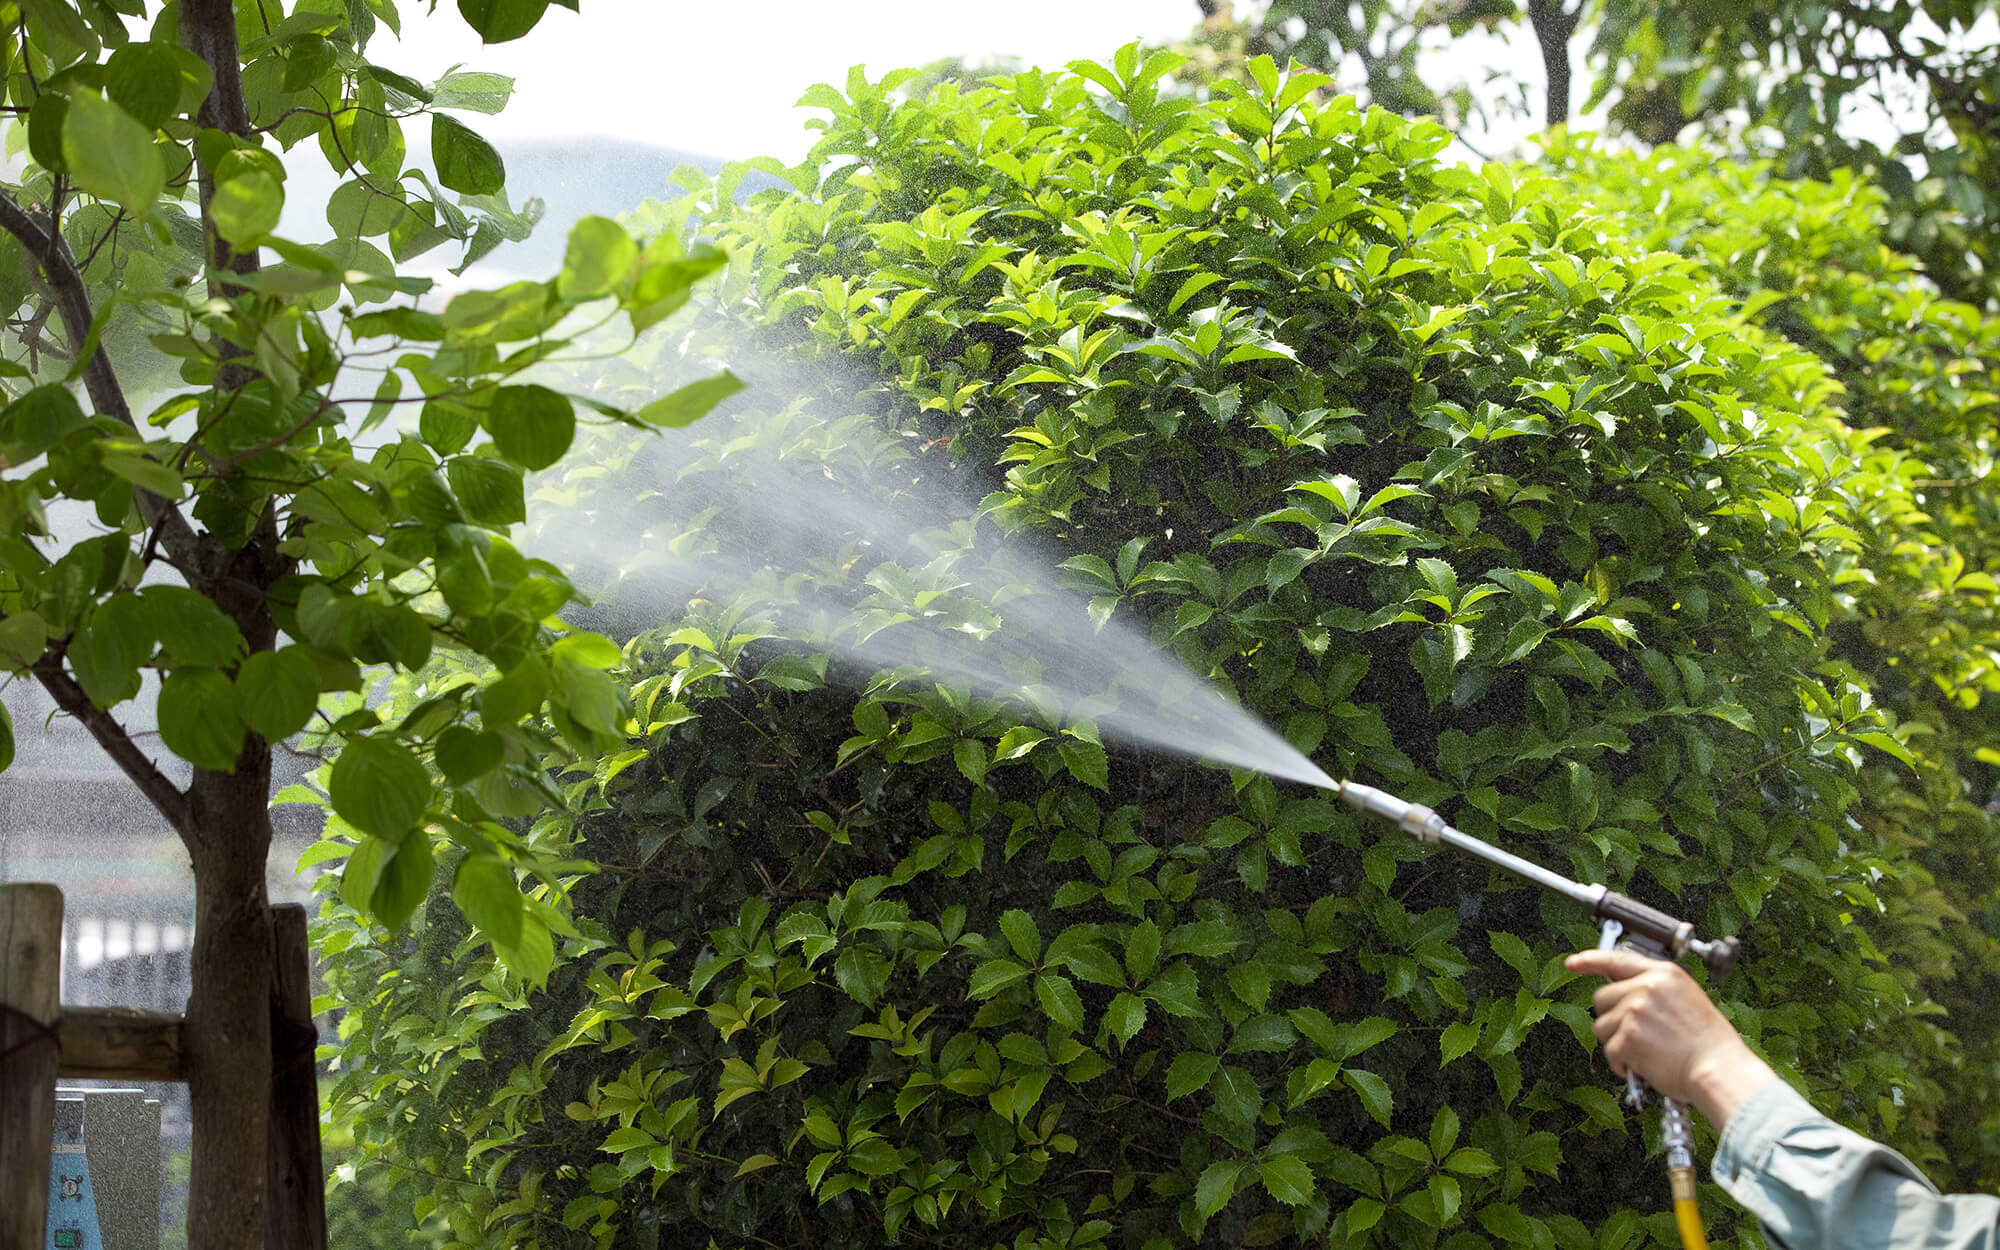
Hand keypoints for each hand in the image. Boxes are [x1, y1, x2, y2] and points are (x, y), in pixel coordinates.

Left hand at [1565, 948, 1776, 1130]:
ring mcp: (1634, 1011)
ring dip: (1617, 1042)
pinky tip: (1645, 1065)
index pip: (1617, 959)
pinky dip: (1622, 1063)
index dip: (1590, 960)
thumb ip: (1655, 990)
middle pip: (1601, 997)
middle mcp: (1646, 987)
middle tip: (1636, 1034)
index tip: (1573, 963)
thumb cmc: (1710, 1044)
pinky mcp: (1627, 1037)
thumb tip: (1625, 992)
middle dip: (1612, 1017)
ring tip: (1647, 1051)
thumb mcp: (1687, 999)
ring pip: (1601, 1026)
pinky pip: (1609, 1051)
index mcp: (1664, 974)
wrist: (1720, 1070)